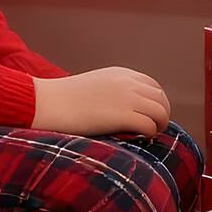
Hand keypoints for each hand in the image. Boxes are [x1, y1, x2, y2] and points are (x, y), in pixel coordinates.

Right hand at [30, 68, 170, 136]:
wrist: (49, 103)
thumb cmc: (66, 100)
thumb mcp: (95, 86)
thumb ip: (113, 91)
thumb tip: (124, 109)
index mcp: (121, 74)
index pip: (153, 85)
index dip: (156, 102)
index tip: (149, 116)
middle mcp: (127, 82)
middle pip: (161, 98)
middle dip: (161, 114)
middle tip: (153, 129)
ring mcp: (126, 97)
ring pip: (161, 111)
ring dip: (159, 125)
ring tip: (149, 135)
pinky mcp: (122, 115)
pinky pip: (150, 124)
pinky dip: (149, 133)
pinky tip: (139, 138)